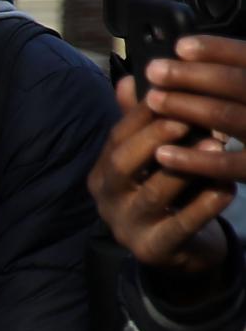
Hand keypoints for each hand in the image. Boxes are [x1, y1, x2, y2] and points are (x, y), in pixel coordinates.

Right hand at [89, 66, 237, 276]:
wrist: (177, 251)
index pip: (117, 136)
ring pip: (154, 194)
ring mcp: (127, 226)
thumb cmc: (168, 193)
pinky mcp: (152, 250)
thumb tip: (129, 79)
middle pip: (123, 163)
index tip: (172, 90)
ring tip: (216, 148)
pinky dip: (204, 206)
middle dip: (154, 138)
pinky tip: (227, 189)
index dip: (143, 113)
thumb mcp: (152, 159)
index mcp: (103, 171)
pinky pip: (180, 226)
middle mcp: (107, 199)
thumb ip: (141, 124)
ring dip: (186, 169)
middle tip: (186, 119)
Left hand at [140, 35, 245, 186]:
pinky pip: (228, 165)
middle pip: (237, 82)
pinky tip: (162, 153)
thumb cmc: (240, 121)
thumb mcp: (232, 96)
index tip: (180, 46)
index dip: (217, 49)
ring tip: (152, 100)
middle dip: (192, 75)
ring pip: (228, 116)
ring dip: (187, 106)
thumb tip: (144, 72)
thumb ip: (201, 84)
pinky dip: (194, 159)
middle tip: (154, 70)